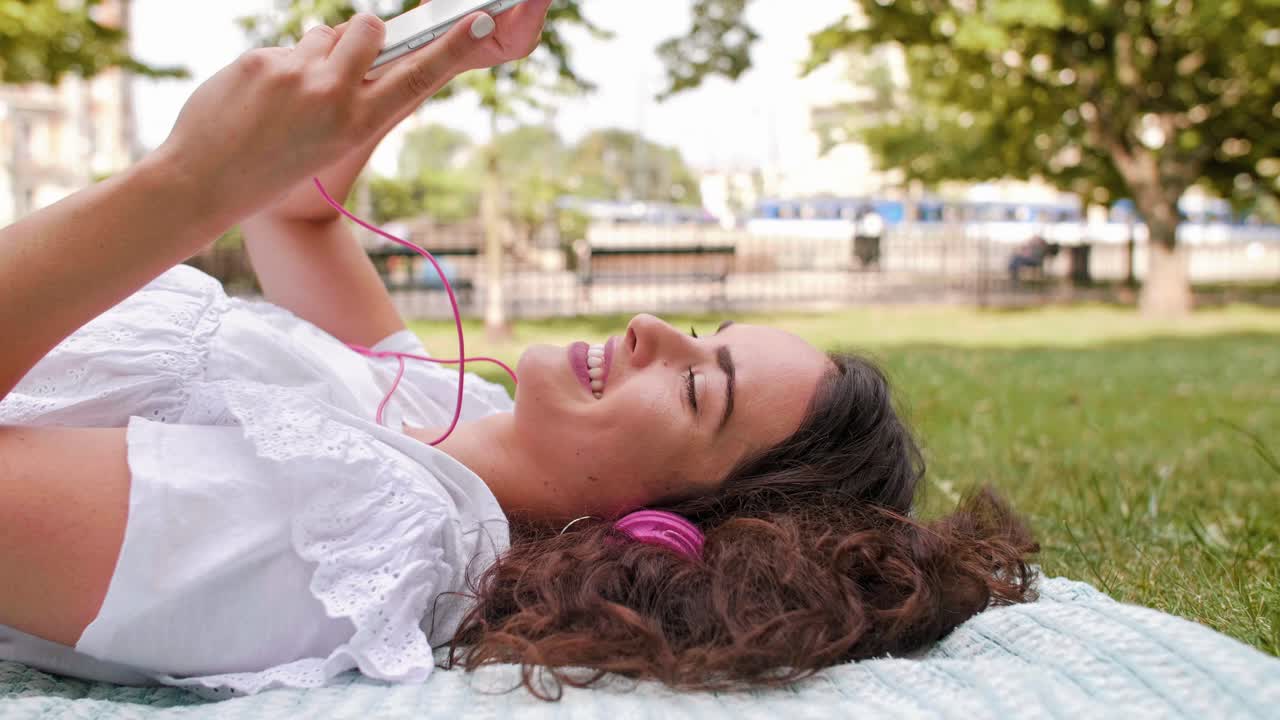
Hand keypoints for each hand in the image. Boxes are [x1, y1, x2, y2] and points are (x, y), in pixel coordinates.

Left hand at [156, 0, 551, 227]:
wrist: (205, 181)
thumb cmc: (273, 167)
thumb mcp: (329, 141)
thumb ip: (352, 96)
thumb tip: (361, 46)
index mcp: (358, 124)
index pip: (417, 76)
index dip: (453, 46)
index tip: (480, 19)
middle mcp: (332, 96)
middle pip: (369, 28)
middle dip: (364, 32)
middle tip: (342, 59)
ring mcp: (294, 75)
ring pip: (323, 34)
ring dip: (315, 52)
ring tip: (288, 94)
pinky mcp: (260, 61)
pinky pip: (284, 47)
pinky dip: (277, 67)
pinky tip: (256, 99)